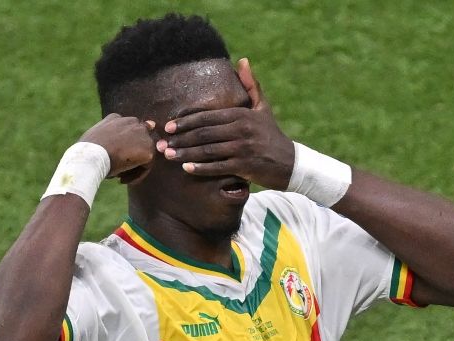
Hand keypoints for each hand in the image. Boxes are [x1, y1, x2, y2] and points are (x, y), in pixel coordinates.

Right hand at [78, 114, 155, 183]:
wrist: (89, 157)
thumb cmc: (86, 152)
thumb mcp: (93, 140)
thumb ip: (107, 139)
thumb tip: (115, 150)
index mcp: (116, 119)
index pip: (126, 132)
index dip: (121, 148)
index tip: (113, 158)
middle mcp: (132, 123)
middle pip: (138, 142)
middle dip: (130, 156)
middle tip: (117, 168)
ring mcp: (142, 135)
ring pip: (142, 154)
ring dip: (133, 167)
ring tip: (119, 176)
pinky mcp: (148, 150)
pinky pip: (146, 166)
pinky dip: (136, 176)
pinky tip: (122, 180)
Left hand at [159, 58, 294, 189]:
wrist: (291, 163)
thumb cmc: (272, 134)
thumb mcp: (263, 108)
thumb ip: (251, 85)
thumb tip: (242, 60)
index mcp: (241, 115)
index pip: (207, 117)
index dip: (186, 122)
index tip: (169, 126)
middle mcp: (241, 130)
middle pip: (204, 134)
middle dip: (181, 138)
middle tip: (162, 143)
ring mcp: (243, 149)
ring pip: (208, 150)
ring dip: (186, 153)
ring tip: (169, 155)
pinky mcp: (245, 166)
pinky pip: (218, 167)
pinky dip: (201, 168)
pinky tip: (187, 168)